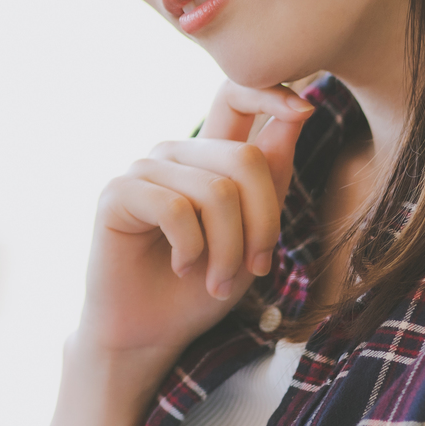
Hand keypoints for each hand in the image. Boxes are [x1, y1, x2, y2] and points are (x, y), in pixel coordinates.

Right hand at [75, 80, 314, 370]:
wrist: (150, 334)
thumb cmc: (201, 288)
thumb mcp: (254, 234)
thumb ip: (272, 177)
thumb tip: (303, 107)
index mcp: (209, 157)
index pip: (237, 96)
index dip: (272, 91)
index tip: (306, 109)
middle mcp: (177, 154)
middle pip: (245, 158)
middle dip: (264, 223)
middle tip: (256, 269)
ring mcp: (145, 170)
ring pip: (217, 192)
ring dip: (228, 251)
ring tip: (218, 283)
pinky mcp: (118, 194)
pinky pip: (176, 209)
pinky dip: (191, 250)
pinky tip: (183, 269)